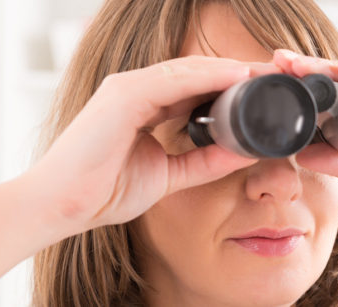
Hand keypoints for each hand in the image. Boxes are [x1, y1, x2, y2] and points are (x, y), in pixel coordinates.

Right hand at [29, 56, 280, 230]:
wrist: (63, 206)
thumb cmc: (104, 190)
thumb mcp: (169, 174)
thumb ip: (204, 162)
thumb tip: (243, 153)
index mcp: (145, 106)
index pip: (197, 88)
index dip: (231, 88)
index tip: (265, 93)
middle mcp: (137, 90)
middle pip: (198, 73)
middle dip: (237, 74)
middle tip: (274, 76)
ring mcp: (128, 88)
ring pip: (189, 70)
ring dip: (230, 70)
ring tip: (265, 73)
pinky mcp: (123, 95)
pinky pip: (174, 80)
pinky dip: (208, 76)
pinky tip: (237, 77)